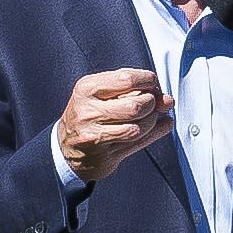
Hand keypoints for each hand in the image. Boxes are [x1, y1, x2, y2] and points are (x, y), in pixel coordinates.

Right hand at [56, 69, 171, 184]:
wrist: (66, 147)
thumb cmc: (89, 114)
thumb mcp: (102, 93)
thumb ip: (134, 90)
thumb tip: (167, 100)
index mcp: (86, 88)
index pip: (127, 79)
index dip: (148, 80)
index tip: (153, 84)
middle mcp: (87, 111)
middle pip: (136, 105)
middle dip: (152, 102)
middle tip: (152, 103)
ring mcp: (94, 134)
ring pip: (139, 126)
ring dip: (152, 120)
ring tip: (149, 116)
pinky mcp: (103, 153)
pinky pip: (138, 141)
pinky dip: (154, 132)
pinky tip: (155, 127)